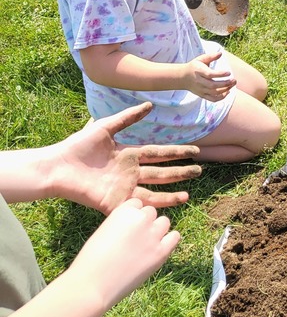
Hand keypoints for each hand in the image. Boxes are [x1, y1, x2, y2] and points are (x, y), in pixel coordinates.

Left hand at [53, 102, 200, 213]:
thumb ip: (128, 117)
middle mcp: (130, 173)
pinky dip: (151, 209)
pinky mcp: (114, 203)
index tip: (194, 151)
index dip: (177, 152)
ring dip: (170, 194)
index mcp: (129, 155)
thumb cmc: (78, 146)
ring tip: (188, 195)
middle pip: (161, 173)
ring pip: (153, 193)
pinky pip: (136, 207)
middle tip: (199, 171)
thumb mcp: (105, 127)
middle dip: (180, 173)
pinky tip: (165, 211)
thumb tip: (150, 105)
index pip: (159, 153)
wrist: (58, 166)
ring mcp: (123, 189)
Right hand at [68, 198, 180, 311]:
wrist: (93, 285)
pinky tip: (159, 249)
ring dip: (157, 230)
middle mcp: (141, 219)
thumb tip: (138, 225)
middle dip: (144, 223)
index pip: (137, 204)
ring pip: (164, 222)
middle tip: (134, 240)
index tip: (126, 229)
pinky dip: (169, 241)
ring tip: (145, 245)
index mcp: (125, 210)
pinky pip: (174, 237)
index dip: (132, 216)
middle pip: (151, 212)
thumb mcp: (105, 231)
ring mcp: (153, 235)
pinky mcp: (161, 252)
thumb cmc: (93, 261)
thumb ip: (123, 224)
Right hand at [183, 51, 235, 101]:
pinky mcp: (202, 95)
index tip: (229, 72)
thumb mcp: (200, 59)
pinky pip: (212, 99)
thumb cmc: (194, 66)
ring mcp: (201, 90)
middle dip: (225, 84)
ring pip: (214, 93)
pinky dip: (221, 97)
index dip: (220, 74)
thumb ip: (210, 56)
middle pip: (213, 85)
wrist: (183, 78)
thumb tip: (220, 53)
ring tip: (232, 84)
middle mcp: (199, 82)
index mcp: (199, 72)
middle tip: (234, 80)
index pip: (210, 74)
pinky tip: (228, 92)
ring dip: (225, 90)